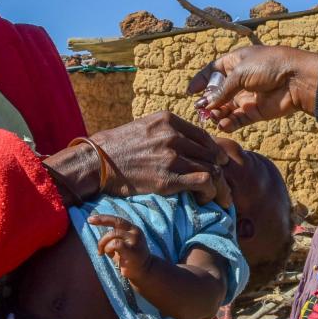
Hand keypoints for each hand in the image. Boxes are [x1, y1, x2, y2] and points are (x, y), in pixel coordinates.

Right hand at [89, 111, 232, 204]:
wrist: (96, 162)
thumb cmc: (118, 146)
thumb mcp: (144, 126)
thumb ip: (167, 130)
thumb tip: (187, 142)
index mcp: (169, 120)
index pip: (204, 136)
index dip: (214, 151)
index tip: (217, 161)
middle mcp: (173, 136)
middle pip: (211, 153)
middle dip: (218, 169)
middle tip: (220, 182)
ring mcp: (172, 157)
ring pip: (211, 168)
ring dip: (216, 184)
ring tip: (214, 194)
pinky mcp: (168, 179)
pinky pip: (203, 182)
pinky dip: (209, 191)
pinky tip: (204, 198)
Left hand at [89, 214, 151, 279]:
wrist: (144, 271)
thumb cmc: (129, 258)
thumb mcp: (121, 244)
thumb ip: (113, 237)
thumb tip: (99, 233)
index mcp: (132, 229)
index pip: (116, 220)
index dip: (103, 218)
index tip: (90, 219)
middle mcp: (135, 232)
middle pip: (114, 225)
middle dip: (102, 237)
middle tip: (99, 250)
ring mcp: (135, 240)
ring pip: (113, 235)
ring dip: (104, 244)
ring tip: (105, 254)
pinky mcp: (132, 250)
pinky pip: (115, 244)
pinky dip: (108, 248)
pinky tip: (110, 255)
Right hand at [185, 46, 317, 131]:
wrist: (296, 79)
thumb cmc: (269, 66)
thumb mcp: (240, 72)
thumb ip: (222, 90)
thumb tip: (206, 104)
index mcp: (236, 62)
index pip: (213, 71)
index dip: (201, 80)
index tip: (191, 91)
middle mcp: (240, 80)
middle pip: (217, 93)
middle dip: (207, 101)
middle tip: (200, 110)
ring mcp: (247, 96)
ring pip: (225, 108)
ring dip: (216, 113)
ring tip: (211, 117)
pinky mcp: (255, 112)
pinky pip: (237, 120)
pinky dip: (228, 123)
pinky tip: (222, 124)